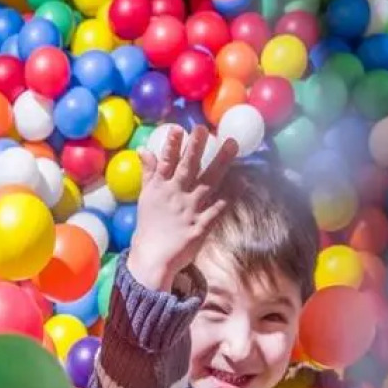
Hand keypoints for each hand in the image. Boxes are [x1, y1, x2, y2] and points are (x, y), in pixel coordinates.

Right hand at [127, 126, 238, 291]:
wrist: (152, 258)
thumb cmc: (150, 226)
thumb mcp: (145, 197)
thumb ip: (148, 172)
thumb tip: (144, 150)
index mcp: (160, 189)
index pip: (165, 163)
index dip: (172, 146)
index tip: (179, 129)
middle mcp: (175, 196)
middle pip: (187, 168)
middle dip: (195, 147)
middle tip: (203, 129)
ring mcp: (189, 210)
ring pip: (207, 182)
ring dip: (220, 162)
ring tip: (231, 144)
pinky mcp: (201, 226)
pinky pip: (218, 207)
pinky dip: (231, 195)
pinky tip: (243, 181)